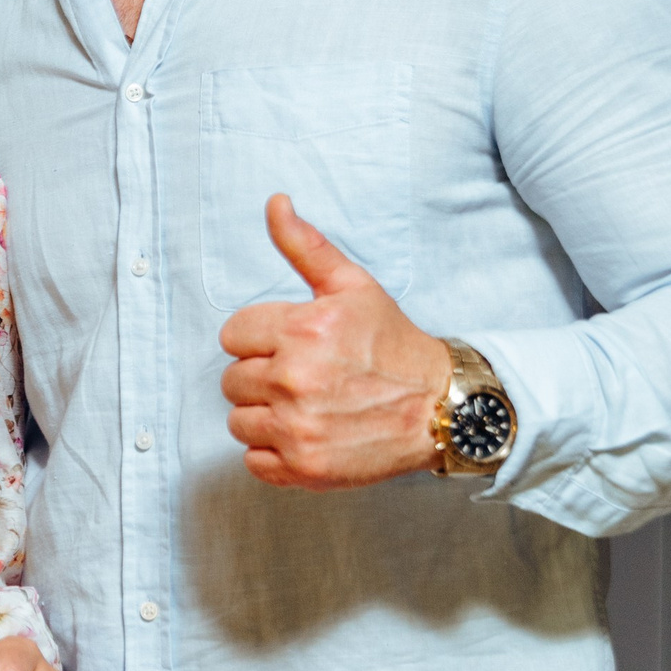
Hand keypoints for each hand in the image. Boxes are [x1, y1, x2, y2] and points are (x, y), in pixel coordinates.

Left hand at [219, 196, 450, 489]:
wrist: (438, 408)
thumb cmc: (392, 344)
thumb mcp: (352, 286)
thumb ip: (305, 246)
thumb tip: (275, 203)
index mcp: (302, 330)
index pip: (232, 335)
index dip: (259, 338)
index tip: (290, 344)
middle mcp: (295, 379)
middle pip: (231, 379)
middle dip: (261, 375)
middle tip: (303, 376)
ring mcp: (297, 428)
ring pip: (238, 420)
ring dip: (264, 414)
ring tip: (305, 406)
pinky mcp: (303, 468)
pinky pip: (253, 460)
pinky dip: (274, 452)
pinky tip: (306, 434)